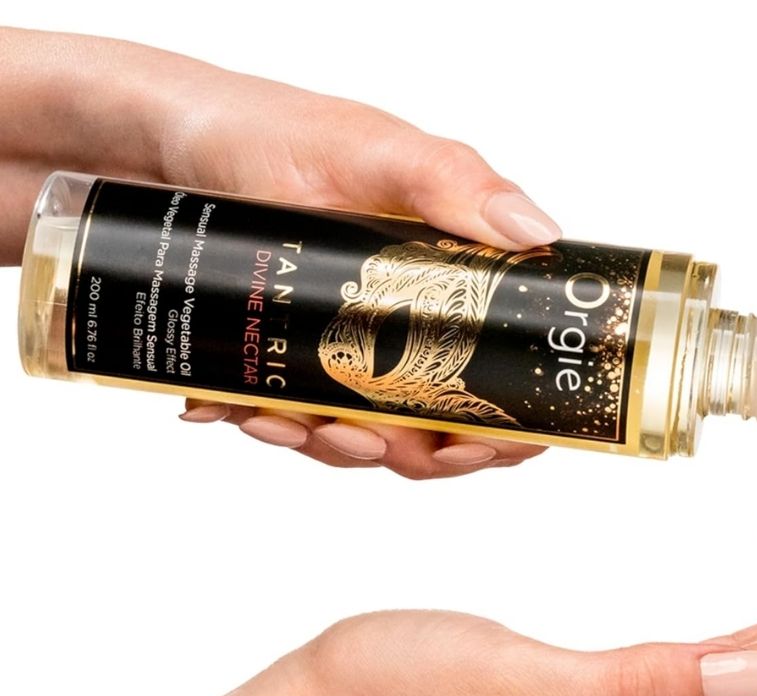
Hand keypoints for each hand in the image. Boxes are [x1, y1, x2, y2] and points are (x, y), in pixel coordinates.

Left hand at [1, 28, 554, 477]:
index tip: (499, 441)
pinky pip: (298, 422)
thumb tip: (538, 234)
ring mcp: (346, 353)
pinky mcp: (288, 367)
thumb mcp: (375, 151)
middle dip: (422, 454)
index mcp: (447, 284)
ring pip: (368, 437)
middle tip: (388, 442)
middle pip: (440, 425)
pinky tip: (254, 413)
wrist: (172, 142)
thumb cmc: (278, 133)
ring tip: (310, 425)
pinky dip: (280, 428)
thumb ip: (454, 184)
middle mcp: (404, 327)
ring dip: (344, 448)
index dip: (513, 422)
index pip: (503, 372)